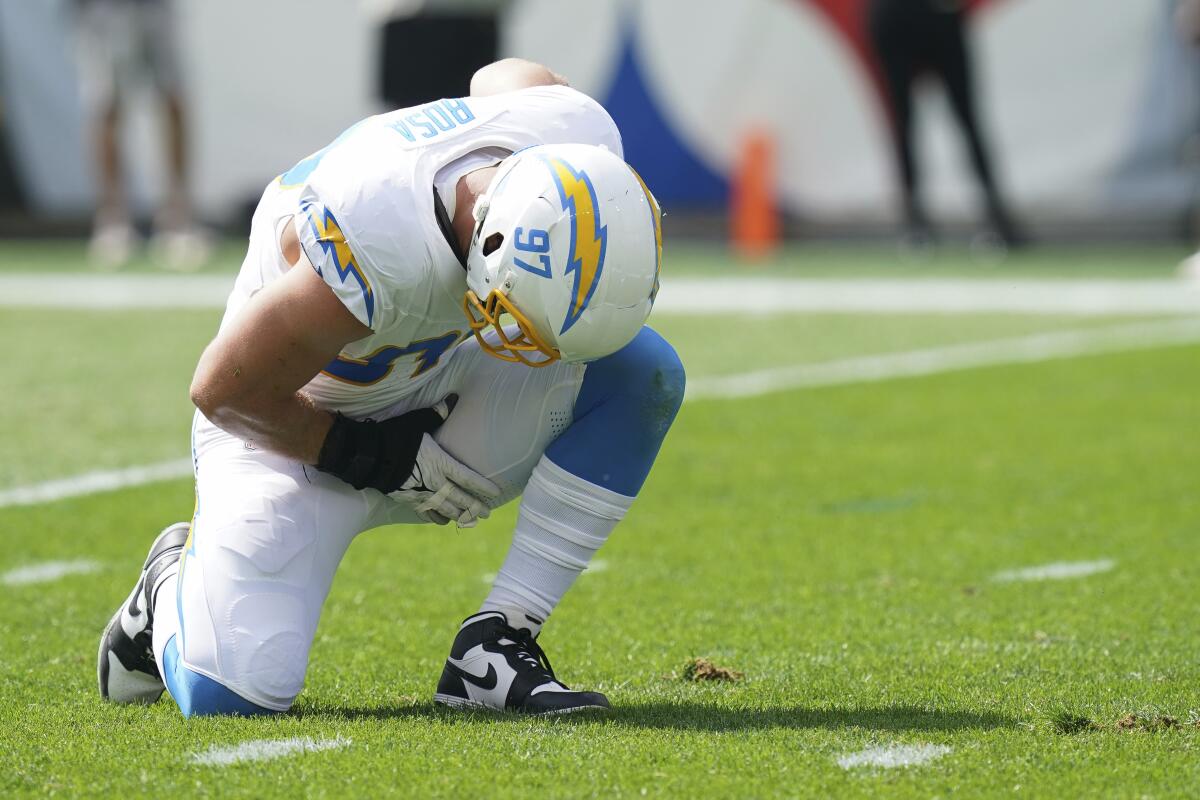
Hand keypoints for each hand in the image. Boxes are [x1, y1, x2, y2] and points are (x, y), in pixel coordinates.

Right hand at [390, 399, 501, 526]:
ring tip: (471, 521)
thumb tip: (453, 397)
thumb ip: (438, 413)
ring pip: (447, 510)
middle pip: (461, 499)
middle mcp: (434, 482)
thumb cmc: (394, 436)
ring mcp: (421, 495)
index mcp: (440, 463)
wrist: (368, 456)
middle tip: (488, 514)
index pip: (468, 478)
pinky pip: (426, 514)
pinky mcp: (408, 501)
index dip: (484, 487)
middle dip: (476, 507)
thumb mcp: (418, 421)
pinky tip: (444, 521)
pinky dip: (437, 518)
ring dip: (461, 516)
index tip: (497, 493)